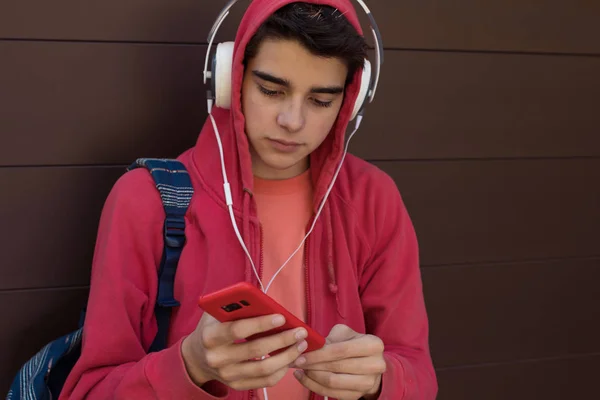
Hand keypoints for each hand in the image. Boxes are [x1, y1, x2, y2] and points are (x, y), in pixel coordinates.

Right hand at [182, 312, 308, 390]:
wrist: (196, 356)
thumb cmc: (213, 328)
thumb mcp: (217, 313)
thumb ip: (235, 306)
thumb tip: (265, 301)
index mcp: (211, 336)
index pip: (239, 329)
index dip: (261, 323)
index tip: (282, 317)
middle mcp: (217, 358)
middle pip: (256, 350)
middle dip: (282, 340)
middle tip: (300, 332)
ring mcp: (227, 375)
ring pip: (263, 369)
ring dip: (287, 356)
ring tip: (301, 345)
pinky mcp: (236, 385)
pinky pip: (264, 381)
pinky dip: (281, 371)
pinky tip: (291, 359)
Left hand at [292, 324, 385, 399]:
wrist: (370, 364)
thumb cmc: (354, 345)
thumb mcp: (345, 334)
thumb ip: (329, 338)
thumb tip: (308, 345)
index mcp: (373, 345)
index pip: (341, 350)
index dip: (319, 354)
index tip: (302, 354)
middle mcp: (375, 365)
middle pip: (337, 368)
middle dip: (313, 365)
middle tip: (297, 361)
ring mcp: (368, 383)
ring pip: (333, 383)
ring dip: (312, 377)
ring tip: (300, 370)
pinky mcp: (358, 395)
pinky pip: (332, 393)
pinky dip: (314, 386)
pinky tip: (305, 378)